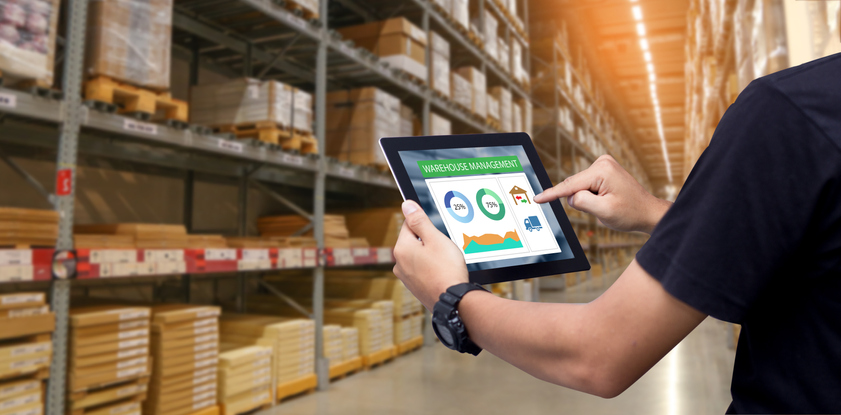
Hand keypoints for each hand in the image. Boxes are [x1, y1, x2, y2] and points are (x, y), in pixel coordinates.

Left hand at [393, 200, 468, 310]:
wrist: (453, 300)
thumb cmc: (446, 269)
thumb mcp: (435, 238)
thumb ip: (419, 220)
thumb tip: (406, 205)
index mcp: (402, 248)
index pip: (409, 224)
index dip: (425, 224)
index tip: (436, 230)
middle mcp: (399, 264)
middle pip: (413, 241)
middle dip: (428, 241)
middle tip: (444, 249)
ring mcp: (406, 278)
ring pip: (419, 257)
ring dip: (430, 256)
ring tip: (445, 263)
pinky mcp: (415, 288)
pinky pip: (422, 271)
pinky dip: (432, 269)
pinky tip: (443, 273)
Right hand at [533, 155, 670, 233]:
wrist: (647, 212)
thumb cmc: (630, 213)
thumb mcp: (604, 212)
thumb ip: (582, 202)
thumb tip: (570, 197)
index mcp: (602, 170)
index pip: (570, 185)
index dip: (552, 194)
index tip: (537, 198)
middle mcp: (602, 162)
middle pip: (575, 186)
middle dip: (582, 200)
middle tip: (603, 208)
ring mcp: (603, 165)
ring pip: (579, 187)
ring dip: (588, 199)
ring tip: (608, 203)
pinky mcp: (603, 170)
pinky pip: (585, 186)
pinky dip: (591, 196)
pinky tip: (607, 199)